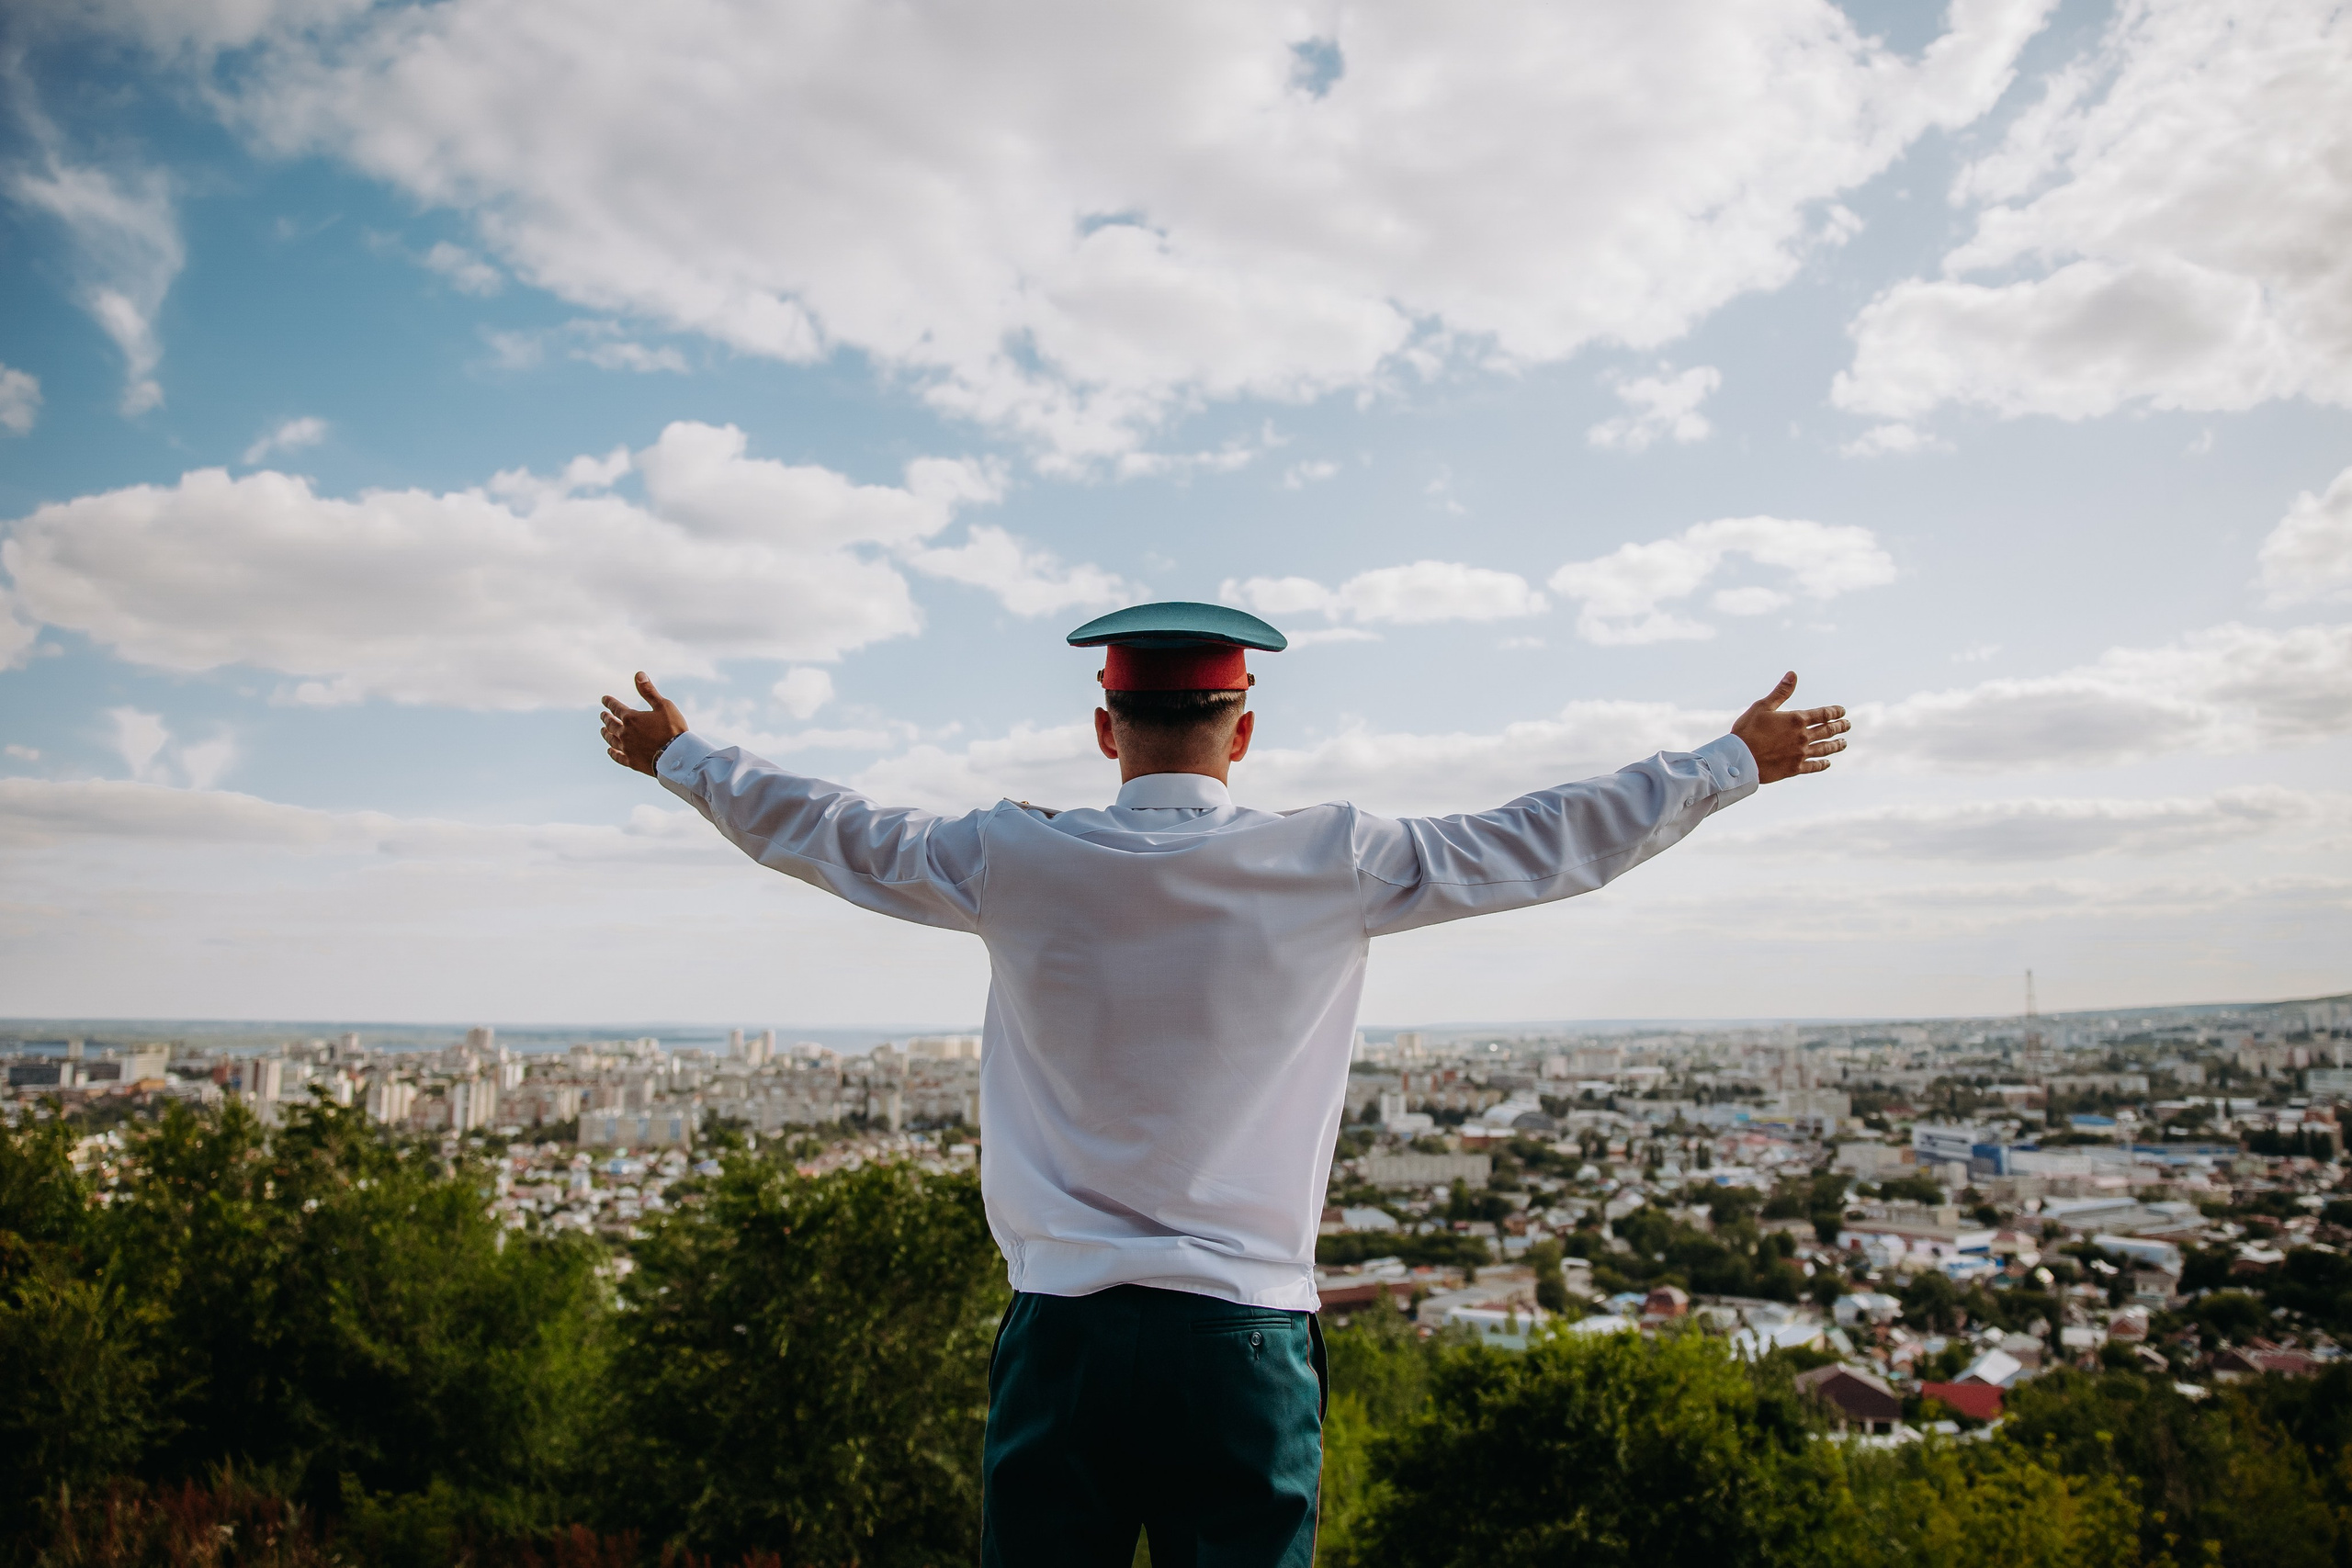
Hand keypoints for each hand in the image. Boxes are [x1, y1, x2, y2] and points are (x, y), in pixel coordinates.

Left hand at [601, 673, 687, 776]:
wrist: (677, 756)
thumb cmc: (673, 729)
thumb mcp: (664, 705)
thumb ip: (649, 691)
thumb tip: (638, 674)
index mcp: (631, 718)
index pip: (615, 707)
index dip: (609, 702)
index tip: (604, 699)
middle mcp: (625, 733)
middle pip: (611, 724)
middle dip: (606, 718)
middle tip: (603, 715)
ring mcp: (627, 748)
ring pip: (612, 740)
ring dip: (606, 734)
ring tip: (603, 730)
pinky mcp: (631, 762)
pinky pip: (618, 757)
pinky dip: (612, 753)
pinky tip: (609, 750)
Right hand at [1730, 671, 1847, 783]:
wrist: (1740, 759)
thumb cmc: (1748, 730)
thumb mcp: (1762, 706)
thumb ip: (1781, 692)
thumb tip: (1793, 674)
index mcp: (1797, 720)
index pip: (1823, 714)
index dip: (1835, 712)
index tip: (1842, 711)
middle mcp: (1803, 737)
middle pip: (1828, 731)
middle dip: (1840, 727)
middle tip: (1848, 725)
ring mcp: (1800, 754)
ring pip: (1825, 749)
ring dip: (1836, 745)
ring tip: (1843, 743)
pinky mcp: (1795, 769)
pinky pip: (1814, 766)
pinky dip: (1822, 764)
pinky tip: (1827, 763)